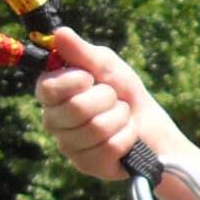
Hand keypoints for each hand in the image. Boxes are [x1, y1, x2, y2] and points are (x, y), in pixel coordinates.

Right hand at [37, 26, 194, 180]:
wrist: (150, 125)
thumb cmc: (124, 92)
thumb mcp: (106, 66)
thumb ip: (82, 52)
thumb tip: (59, 33)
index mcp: (51, 94)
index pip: (49, 88)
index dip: (76, 80)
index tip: (91, 78)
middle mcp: (53, 121)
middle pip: (76, 109)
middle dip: (107, 98)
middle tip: (113, 99)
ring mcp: (68, 146)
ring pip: (96, 129)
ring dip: (120, 117)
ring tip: (121, 116)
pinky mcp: (87, 165)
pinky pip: (110, 148)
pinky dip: (127, 136)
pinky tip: (127, 136)